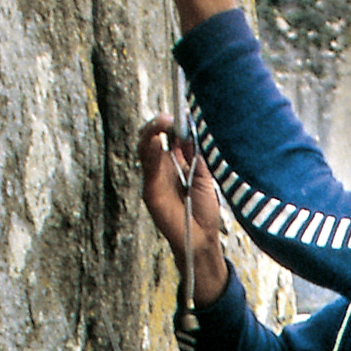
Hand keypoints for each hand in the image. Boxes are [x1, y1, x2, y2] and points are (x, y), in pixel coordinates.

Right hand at [138, 113, 229, 305]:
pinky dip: (150, 152)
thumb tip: (191, 132)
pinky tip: (156, 141)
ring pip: (145, 149)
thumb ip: (197, 155)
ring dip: (151, 133)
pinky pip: (147, 168)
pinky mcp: (150, 190)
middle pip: (153, 138)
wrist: (201, 237)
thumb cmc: (204, 209)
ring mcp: (155, 178)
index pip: (169, 136)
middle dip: (159, 124)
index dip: (173, 124)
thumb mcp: (204, 175)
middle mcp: (163, 167)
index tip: (182, 113)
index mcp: (176, 162)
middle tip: (171, 117)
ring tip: (161, 122)